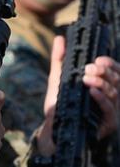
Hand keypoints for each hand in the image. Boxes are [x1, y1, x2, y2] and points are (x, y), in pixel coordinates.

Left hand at [41, 37, 118, 155]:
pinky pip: (109, 109)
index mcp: (104, 85)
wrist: (53, 127)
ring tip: (87, 77)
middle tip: (90, 67)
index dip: (111, 64)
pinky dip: (101, 98)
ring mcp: (111, 111)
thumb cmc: (60, 103)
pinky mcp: (107, 124)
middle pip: (117, 81)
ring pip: (114, 93)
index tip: (99, 59)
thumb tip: (60, 39)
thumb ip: (60, 60)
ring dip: (102, 83)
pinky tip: (92, 91)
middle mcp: (111, 97)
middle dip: (105, 72)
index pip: (116, 72)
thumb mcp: (59, 79)